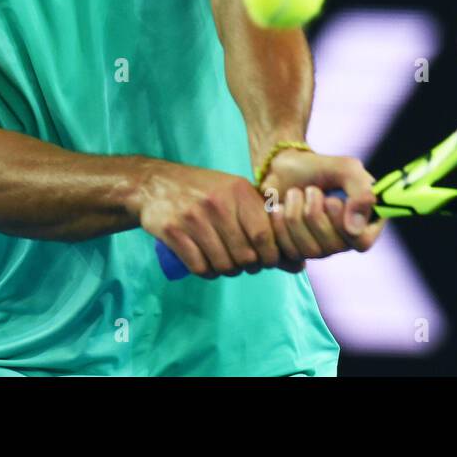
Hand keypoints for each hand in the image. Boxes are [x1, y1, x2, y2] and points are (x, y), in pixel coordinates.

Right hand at [135, 161, 280, 279]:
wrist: (156, 183)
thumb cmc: (205, 192)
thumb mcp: (236, 195)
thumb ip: (265, 224)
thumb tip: (299, 266)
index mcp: (238, 191)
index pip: (263, 235)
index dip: (269, 256)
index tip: (266, 261)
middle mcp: (217, 203)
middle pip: (244, 254)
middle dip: (248, 266)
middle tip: (243, 264)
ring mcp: (193, 217)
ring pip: (222, 264)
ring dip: (226, 271)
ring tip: (225, 264)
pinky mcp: (172, 231)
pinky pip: (198, 266)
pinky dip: (206, 272)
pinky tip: (207, 265)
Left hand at [259, 149, 384, 267]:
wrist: (282, 170)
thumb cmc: (317, 168)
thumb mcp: (346, 169)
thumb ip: (362, 192)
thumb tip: (355, 229)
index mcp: (364, 220)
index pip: (363, 242)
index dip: (345, 224)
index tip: (332, 200)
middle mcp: (345, 239)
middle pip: (334, 246)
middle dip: (315, 212)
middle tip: (311, 189)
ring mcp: (322, 249)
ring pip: (311, 249)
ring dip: (297, 214)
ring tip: (294, 193)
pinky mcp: (298, 252)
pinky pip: (291, 250)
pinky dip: (281, 224)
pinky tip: (280, 207)